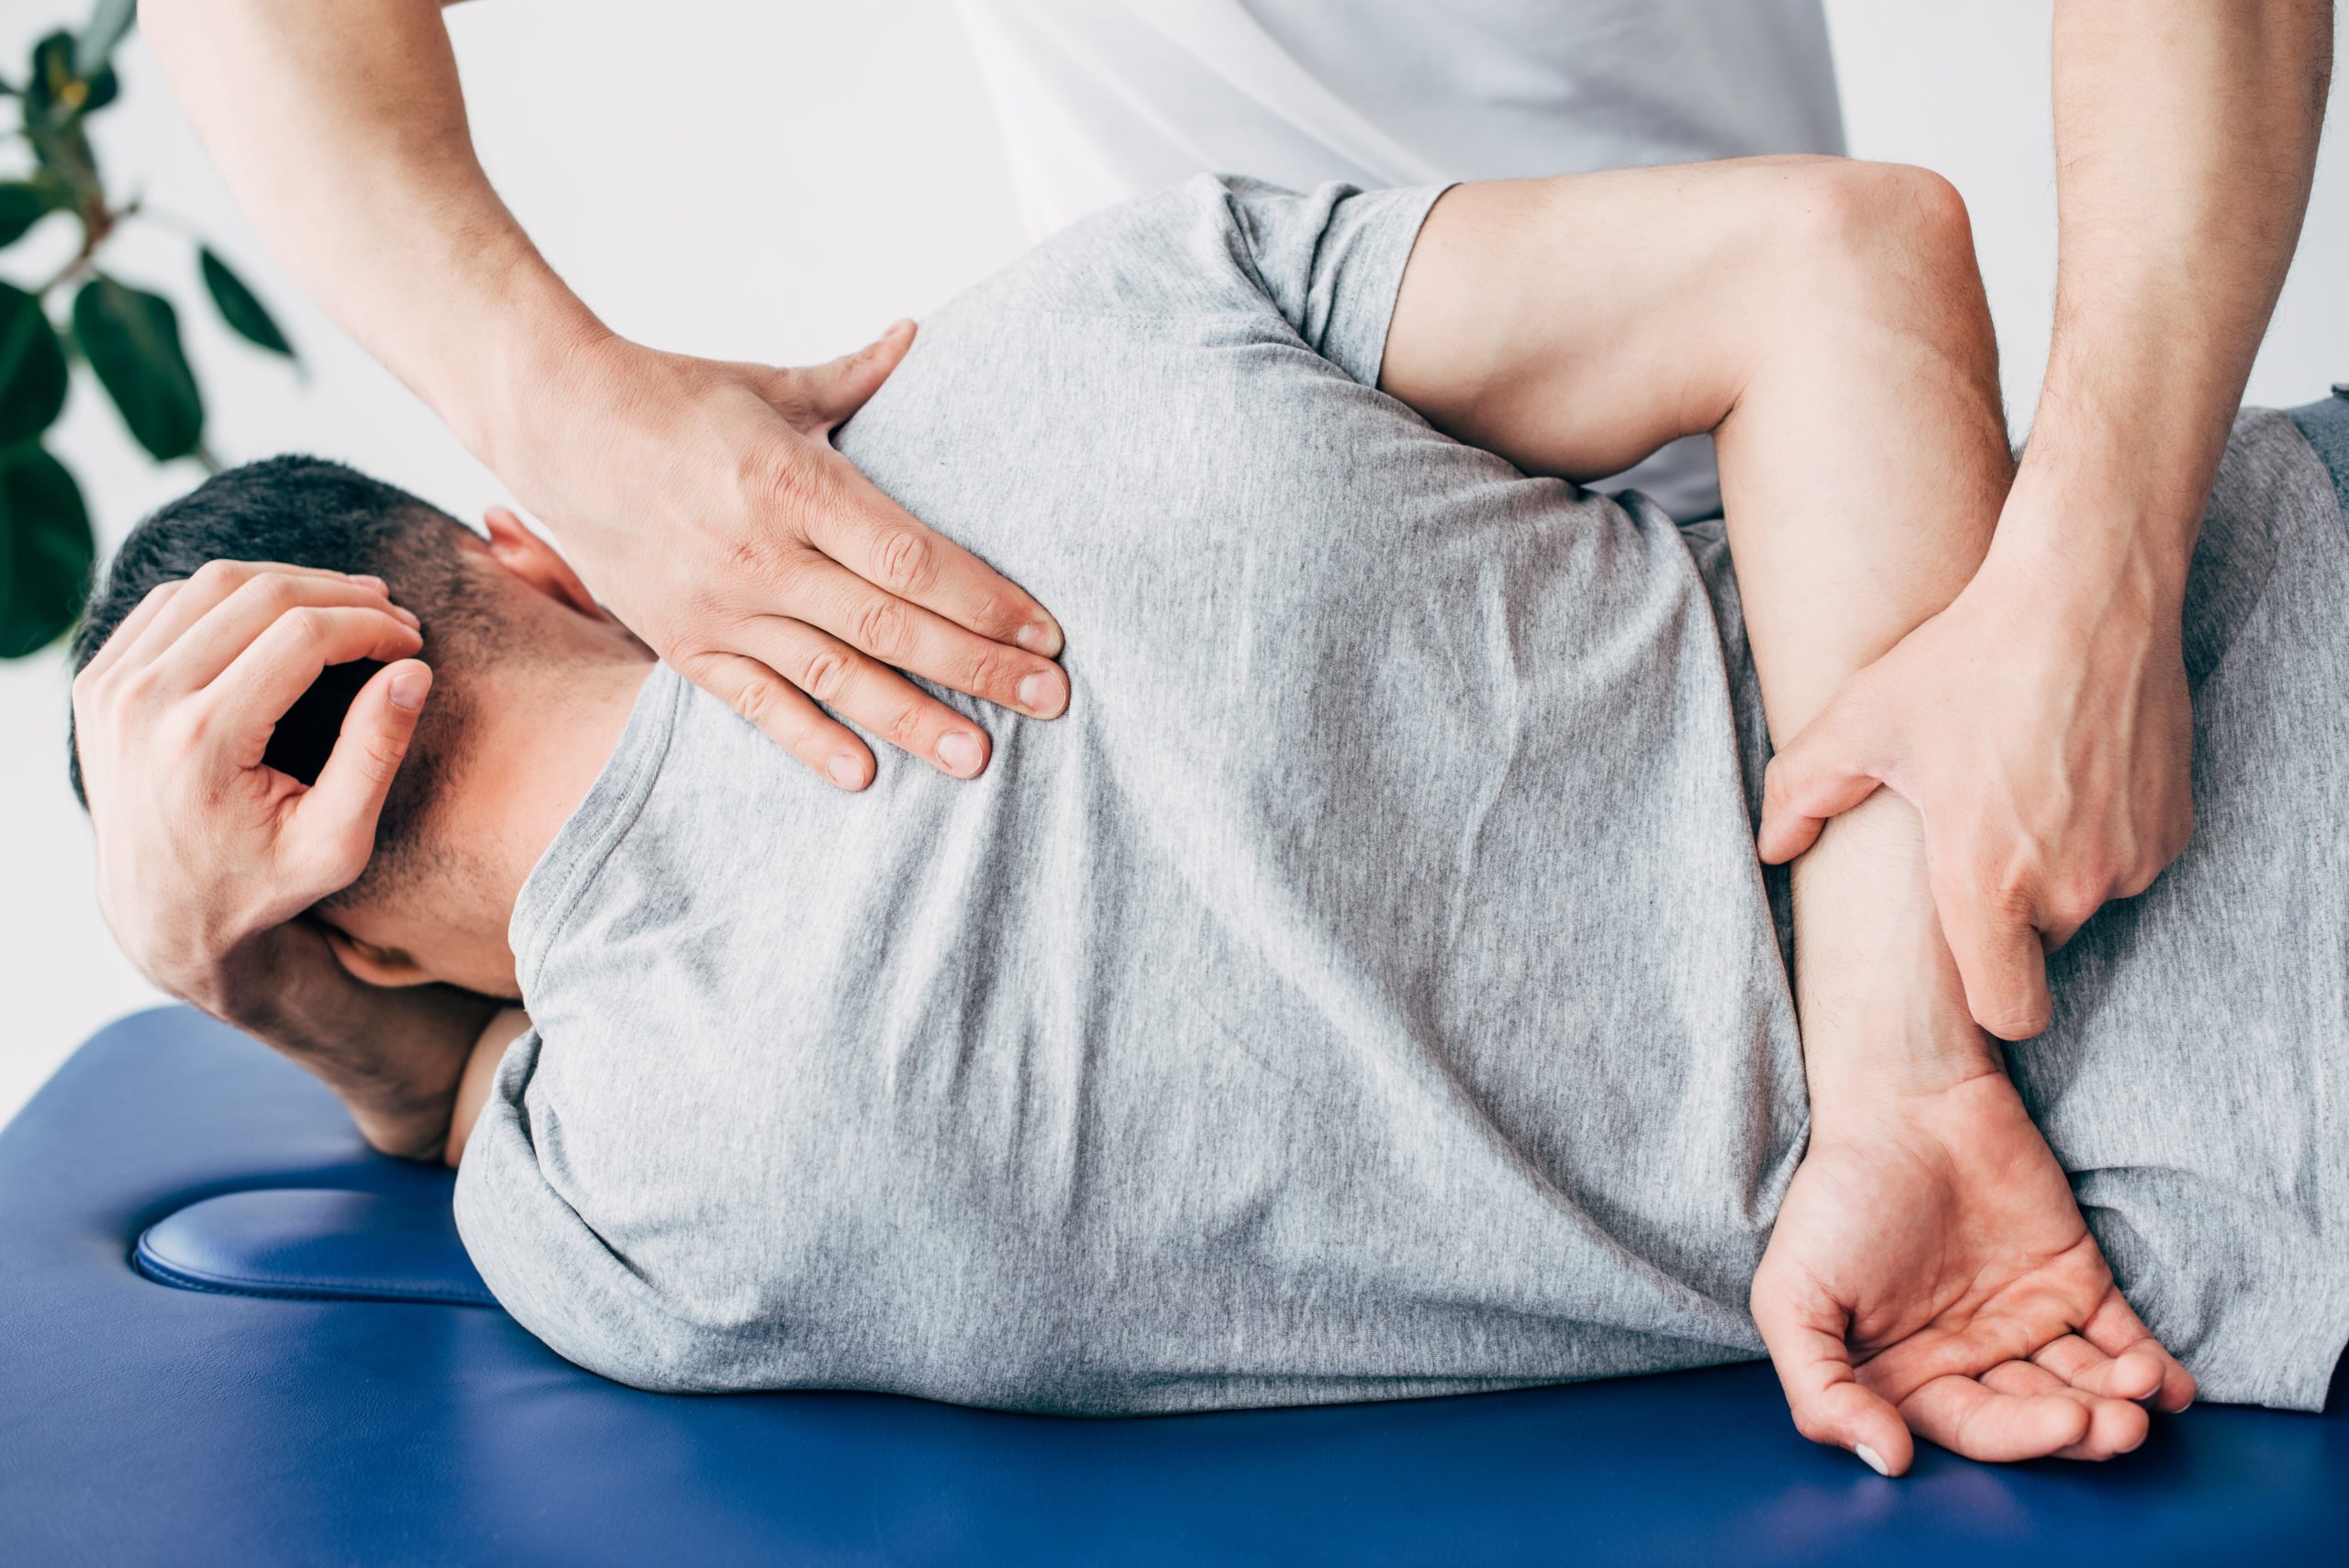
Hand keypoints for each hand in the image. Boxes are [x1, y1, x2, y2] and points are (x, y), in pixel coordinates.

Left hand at [72, 560, 430, 1009]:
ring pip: (214, 583)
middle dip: (342, 596)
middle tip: (393, 617)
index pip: (302, 635)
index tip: (412, 643)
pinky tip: (280, 617)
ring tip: (348, 606)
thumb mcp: (336, 843)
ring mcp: (110, 686)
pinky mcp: (97, 679)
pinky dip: (233, 594)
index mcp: (202, 742)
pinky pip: (171, 601)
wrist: (161, 914)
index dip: (371, 626)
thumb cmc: (260, 885)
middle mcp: (143, 703)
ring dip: (292, 583)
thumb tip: (413, 671)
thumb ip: (375, 754)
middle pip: (260, 595)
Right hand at [496, 322, 1068, 789]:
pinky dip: (809, 742)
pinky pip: (756, 704)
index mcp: (794, 483)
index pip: (912, 558)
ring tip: (978, 757)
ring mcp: (720, 606)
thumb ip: (857, 376)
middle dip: (980, 668)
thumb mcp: (773, 383)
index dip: (987, 600)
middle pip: (892, 626)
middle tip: (1051, 700)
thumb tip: (918, 334)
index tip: (1048, 631)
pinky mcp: (683, 643)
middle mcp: (761, 554)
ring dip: (913, 720)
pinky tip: (864, 775)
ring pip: (835, 678)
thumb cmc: (673, 396)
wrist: (551, 422)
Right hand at [1752, 1065, 2195, 1475]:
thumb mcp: (1791, 1298)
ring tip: (2143, 1394)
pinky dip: (2153, 1368)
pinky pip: (2122, 1338)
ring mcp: (2026, 1320)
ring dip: (2121, 1402)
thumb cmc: (1838, 1197)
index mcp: (1904, 1374)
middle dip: (2081, 1428)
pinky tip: (2170, 1385)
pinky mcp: (2075, 1280)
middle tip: (2116, 1424)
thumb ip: (1819, 1392)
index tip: (2059, 1424)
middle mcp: (1970, 1358)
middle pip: (2036, 1415)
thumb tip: (1888, 1462)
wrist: (1902, 1101)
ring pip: (2085, 1385)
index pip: (1971, 1428)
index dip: (2018, 1438)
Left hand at [1757, 541, 2192, 1037]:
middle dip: (2007, 911)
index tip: (1966, 953)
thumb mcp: (1861, 721)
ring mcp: (2133, 859)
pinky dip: (2102, 837)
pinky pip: (2129, 861)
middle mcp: (2073, 887)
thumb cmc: (1966, 659)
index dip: (1987, 1001)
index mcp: (1988, 885)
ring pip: (2086, 901)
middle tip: (1975, 834)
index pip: (2009, 1014)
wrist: (2087, 593)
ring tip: (2019, 790)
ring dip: (2056, 870)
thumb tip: (1769, 848)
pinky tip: (2069, 771)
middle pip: (2038, 949)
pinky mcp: (2175, 826)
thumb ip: (1802, 793)